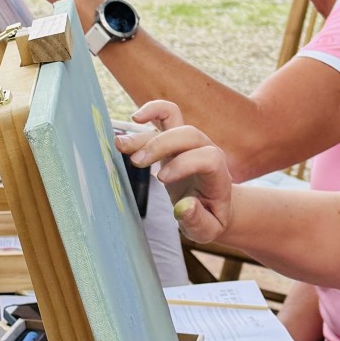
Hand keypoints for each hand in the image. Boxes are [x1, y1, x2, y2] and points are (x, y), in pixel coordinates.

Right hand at [118, 101, 234, 243]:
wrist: (213, 206)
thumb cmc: (210, 219)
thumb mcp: (208, 229)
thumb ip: (198, 220)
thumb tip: (184, 207)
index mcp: (218, 173)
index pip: (207, 157)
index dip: (185, 164)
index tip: (161, 179)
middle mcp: (206, 150)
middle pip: (189, 133)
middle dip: (161, 144)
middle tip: (136, 162)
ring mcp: (190, 142)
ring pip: (173, 122)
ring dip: (147, 131)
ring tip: (120, 145)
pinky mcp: (174, 140)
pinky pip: (166, 115)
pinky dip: (151, 111)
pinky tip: (135, 118)